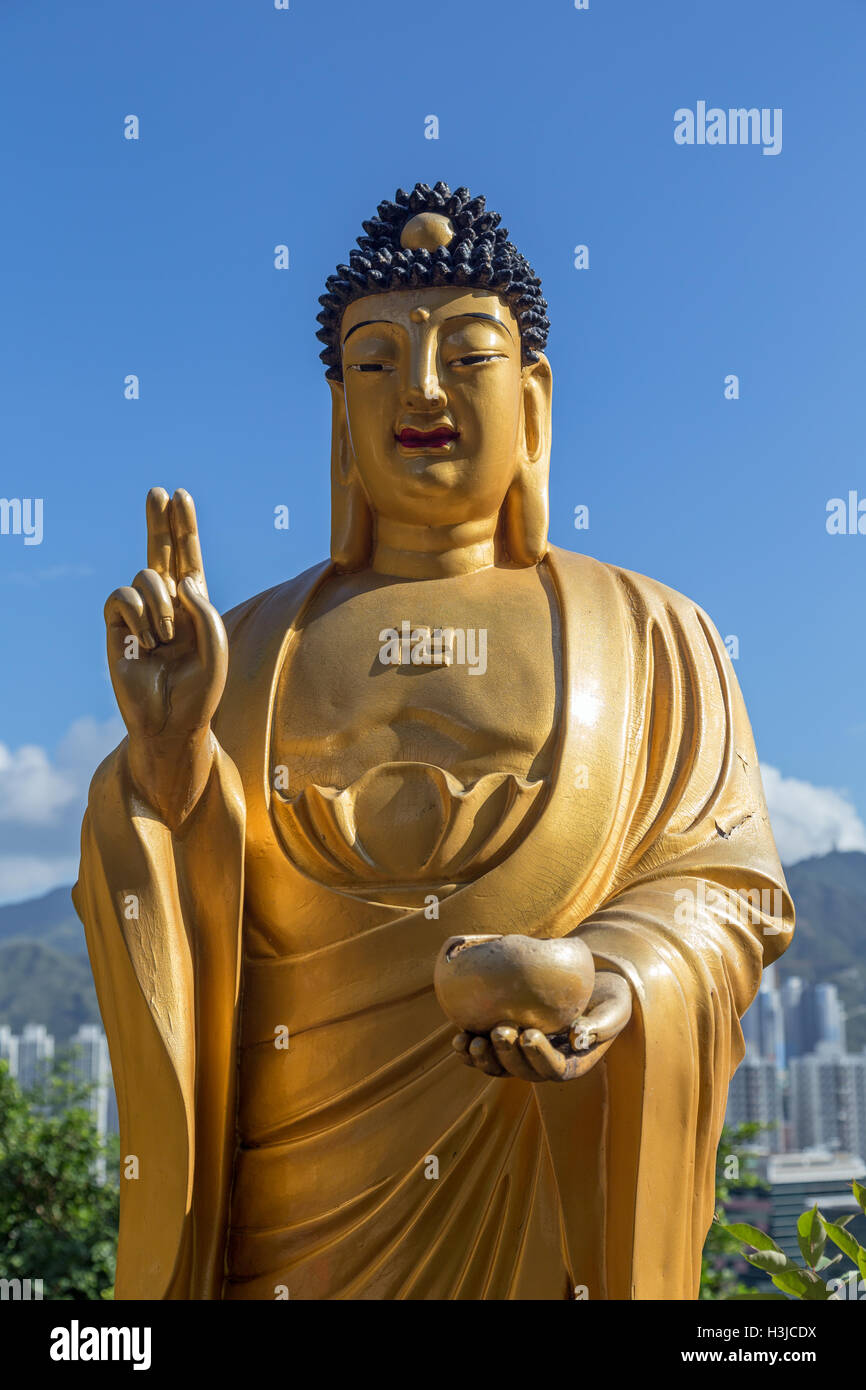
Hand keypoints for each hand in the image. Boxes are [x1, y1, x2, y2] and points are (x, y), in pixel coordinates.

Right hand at [104, 488, 227, 822]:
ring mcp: (140, 615)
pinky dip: (139, 613)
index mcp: (194, 606)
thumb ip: (205, 610)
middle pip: (161, 553)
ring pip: (146, 577)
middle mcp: (167, 605)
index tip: (180, 496)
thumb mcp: (216, 647)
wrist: (172, 724)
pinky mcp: (116, 627)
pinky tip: (147, 639)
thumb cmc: (200, 690)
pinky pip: (122, 597)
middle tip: (158, 492)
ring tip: (166, 637)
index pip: (188, 559)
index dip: (184, 528)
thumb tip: (181, 581)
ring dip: (160, 603)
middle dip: (160, 521)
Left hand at [452, 970, 631, 1082]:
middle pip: (521, 1070)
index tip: (529, 1034)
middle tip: (500, 1030)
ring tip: (472, 1041)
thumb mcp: (614, 1009)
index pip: (553, 1068)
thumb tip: (578, 1037)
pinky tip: (459, 1039)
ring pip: (499, 1068)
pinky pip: (485, 1054)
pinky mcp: (505, 1043)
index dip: (538, 1056)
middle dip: (508, 1054)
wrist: (590, 986)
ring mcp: (521, 1056)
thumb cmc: (606, 998)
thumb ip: (601, 1025)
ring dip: (483, 1058)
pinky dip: (469, 1050)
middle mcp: (543, 1064)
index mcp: (571, 1062)